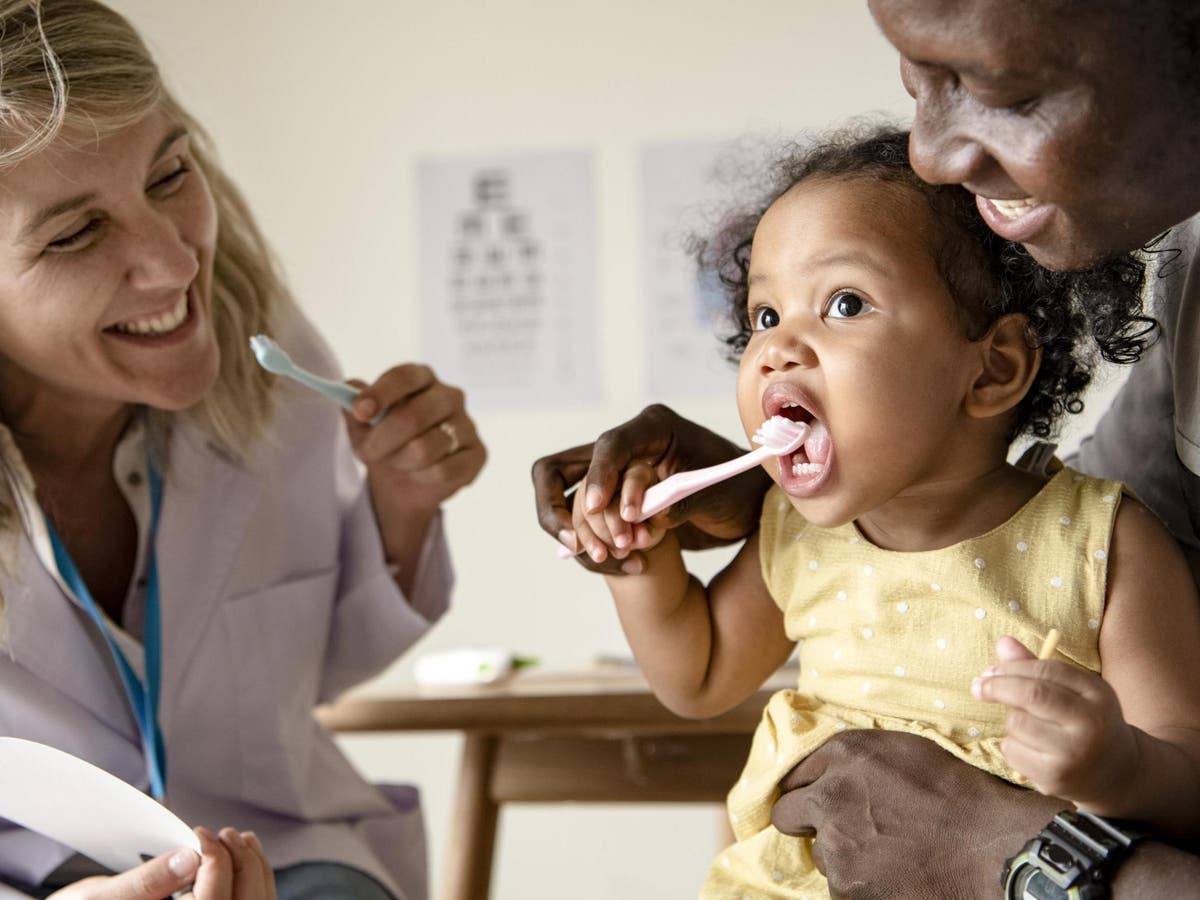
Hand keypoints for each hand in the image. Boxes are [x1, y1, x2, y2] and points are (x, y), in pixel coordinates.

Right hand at [47, 827, 274, 899]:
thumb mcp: (98, 899)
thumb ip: (145, 882)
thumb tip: (188, 858)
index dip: (215, 863)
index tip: (201, 835)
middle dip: (241, 862)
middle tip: (224, 833)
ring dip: (253, 869)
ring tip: (238, 839)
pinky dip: (253, 882)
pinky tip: (243, 857)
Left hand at [345, 365, 484, 582]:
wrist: (404, 481)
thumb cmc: (385, 442)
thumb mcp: (361, 425)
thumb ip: (353, 405)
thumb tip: (348, 393)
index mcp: (422, 378)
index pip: (405, 376)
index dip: (381, 393)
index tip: (360, 412)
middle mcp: (450, 395)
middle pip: (414, 415)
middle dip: (382, 440)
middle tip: (367, 452)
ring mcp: (467, 425)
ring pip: (425, 448)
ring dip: (400, 461)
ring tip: (397, 462)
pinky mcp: (477, 454)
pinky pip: (444, 470)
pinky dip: (422, 477)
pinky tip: (420, 474)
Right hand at [531, 404, 769, 573]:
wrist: (745, 507)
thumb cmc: (737, 489)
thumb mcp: (717, 494)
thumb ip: (682, 502)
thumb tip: (649, 519)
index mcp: (652, 429)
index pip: (609, 446)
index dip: (597, 476)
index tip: (594, 508)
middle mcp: (625, 449)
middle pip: (559, 470)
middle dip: (559, 509)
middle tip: (580, 544)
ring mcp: (613, 477)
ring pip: (567, 503)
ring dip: (585, 535)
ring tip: (619, 557)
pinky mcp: (611, 504)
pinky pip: (585, 526)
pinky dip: (597, 548)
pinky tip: (629, 566)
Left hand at [770, 729, 1066, 899]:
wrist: (992, 847)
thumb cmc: (957, 795)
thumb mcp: (903, 751)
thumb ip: (854, 758)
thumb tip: (824, 768)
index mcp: (844, 754)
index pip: (795, 774)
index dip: (809, 788)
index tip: (819, 800)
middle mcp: (829, 794)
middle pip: (787, 813)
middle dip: (807, 821)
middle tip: (842, 830)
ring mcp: (835, 844)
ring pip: (819, 853)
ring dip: (841, 855)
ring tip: (887, 854)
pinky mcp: (845, 886)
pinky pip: (840, 885)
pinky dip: (859, 884)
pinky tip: (893, 875)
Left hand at [972, 635, 1137, 809]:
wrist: (1115, 773)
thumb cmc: (1084, 721)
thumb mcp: (1072, 691)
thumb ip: (1037, 667)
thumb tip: (1003, 642)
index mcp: (1098, 694)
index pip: (1047, 669)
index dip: (1012, 666)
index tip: (989, 670)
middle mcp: (1092, 723)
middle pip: (1032, 694)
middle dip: (997, 686)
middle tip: (978, 686)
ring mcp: (1075, 753)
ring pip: (1018, 724)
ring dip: (1012, 722)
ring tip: (1030, 729)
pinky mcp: (1056, 778)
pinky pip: (1012, 751)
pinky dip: (1012, 747)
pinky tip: (1032, 751)